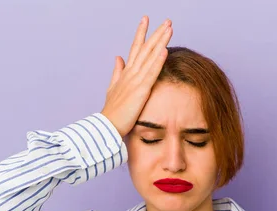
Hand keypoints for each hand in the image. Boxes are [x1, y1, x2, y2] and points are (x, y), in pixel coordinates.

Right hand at [101, 16, 172, 136]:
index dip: (141, 33)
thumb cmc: (112, 111)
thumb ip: (117, 71)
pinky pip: (151, 74)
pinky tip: (164, 50)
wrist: (107, 126)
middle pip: (146, 48)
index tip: (146, 19)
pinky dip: (158, 61)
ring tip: (169, 28)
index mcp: (126, 73)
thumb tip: (118, 57)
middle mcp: (131, 73)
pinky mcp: (140, 91)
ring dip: (160, 41)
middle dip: (157, 33)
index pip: (135, 48)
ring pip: (150, 57)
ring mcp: (136, 81)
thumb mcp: (113, 88)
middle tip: (167, 20)